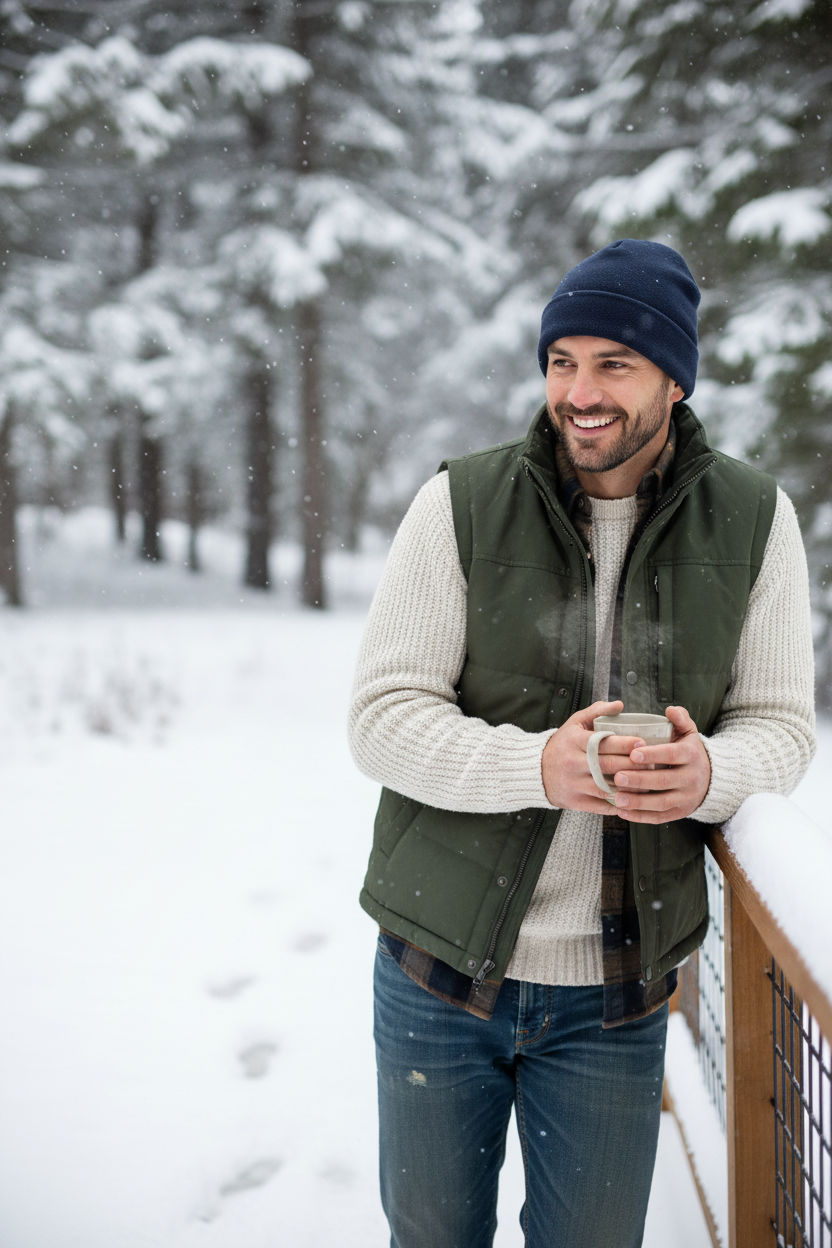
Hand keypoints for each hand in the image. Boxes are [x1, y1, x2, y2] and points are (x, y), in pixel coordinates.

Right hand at [542, 699, 652, 812]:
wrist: (535, 771)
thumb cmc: (561, 745)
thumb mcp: (574, 724)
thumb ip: (596, 712)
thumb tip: (620, 705)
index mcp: (575, 742)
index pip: (604, 743)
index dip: (626, 744)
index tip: (643, 743)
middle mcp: (574, 763)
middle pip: (609, 765)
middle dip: (634, 765)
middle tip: (653, 763)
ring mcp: (575, 784)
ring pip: (608, 788)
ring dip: (630, 787)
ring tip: (647, 783)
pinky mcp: (576, 802)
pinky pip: (602, 805)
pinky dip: (619, 804)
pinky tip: (633, 799)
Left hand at [611, 705, 710, 822]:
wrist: (711, 779)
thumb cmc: (689, 752)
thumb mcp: (689, 732)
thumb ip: (680, 719)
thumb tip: (670, 710)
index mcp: (691, 755)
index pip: (672, 755)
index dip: (653, 755)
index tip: (633, 754)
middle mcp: (691, 778)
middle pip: (664, 780)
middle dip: (640, 780)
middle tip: (617, 777)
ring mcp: (686, 798)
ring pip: (661, 802)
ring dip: (638, 802)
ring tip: (617, 798)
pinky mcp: (680, 813)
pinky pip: (660, 817)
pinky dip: (641, 817)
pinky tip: (622, 812)